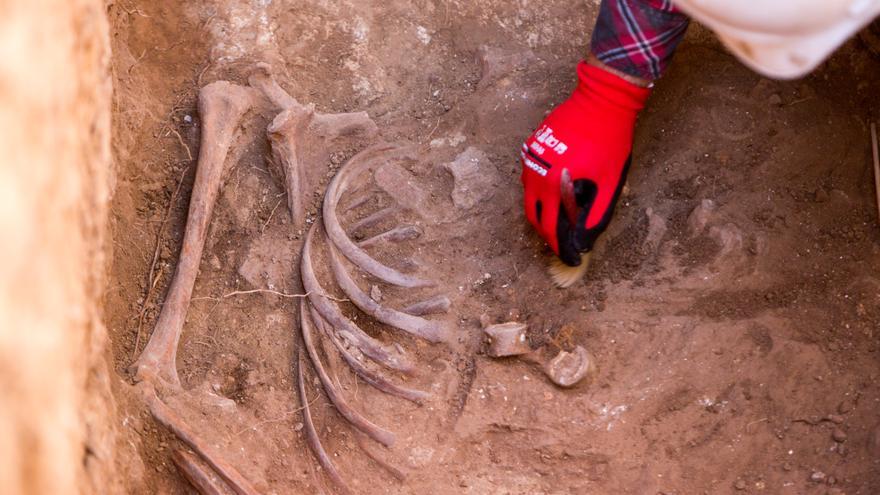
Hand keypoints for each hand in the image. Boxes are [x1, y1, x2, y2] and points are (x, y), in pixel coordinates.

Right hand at [520, 60, 650, 265]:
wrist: (600, 100)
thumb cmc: (609, 140)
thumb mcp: (609, 181)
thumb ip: (597, 211)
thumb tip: (587, 237)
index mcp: (553, 184)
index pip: (549, 226)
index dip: (558, 245)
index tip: (567, 257)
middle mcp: (535, 172)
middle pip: (531, 213)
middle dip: (544, 231)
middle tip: (558, 241)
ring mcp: (530, 157)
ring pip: (527, 194)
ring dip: (540, 209)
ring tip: (557, 218)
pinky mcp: (531, 145)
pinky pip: (529, 175)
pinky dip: (539, 189)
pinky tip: (554, 191)